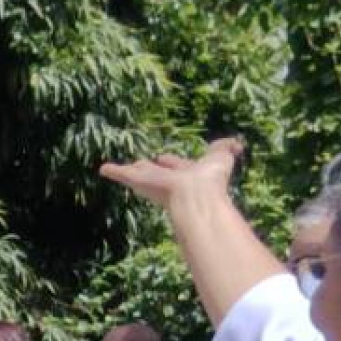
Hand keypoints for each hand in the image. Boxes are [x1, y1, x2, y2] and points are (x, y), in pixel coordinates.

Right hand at [97, 136, 243, 211]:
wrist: (196, 196)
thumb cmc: (212, 180)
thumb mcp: (222, 156)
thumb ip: (226, 147)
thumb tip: (238, 144)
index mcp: (187, 175)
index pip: (176, 167)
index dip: (172, 162)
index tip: (163, 158)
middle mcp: (168, 180)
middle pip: (154, 173)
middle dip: (147, 169)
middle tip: (138, 165)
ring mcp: (153, 182)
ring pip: (137, 175)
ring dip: (125, 172)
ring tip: (111, 169)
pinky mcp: (139, 181)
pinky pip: (123, 174)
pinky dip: (114, 171)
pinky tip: (103, 169)